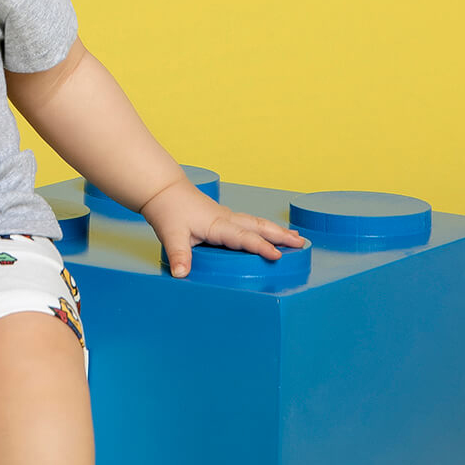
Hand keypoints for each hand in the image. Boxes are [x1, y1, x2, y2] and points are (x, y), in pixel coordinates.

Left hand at [139, 180, 306, 278]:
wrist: (163, 189)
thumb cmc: (168, 210)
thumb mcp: (171, 235)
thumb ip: (179, 255)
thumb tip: (181, 274)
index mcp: (216, 224)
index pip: (243, 238)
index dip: (260, 247)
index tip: (277, 256)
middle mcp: (225, 219)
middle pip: (257, 227)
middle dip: (280, 236)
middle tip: (302, 244)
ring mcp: (226, 216)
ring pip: (256, 223)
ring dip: (276, 230)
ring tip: (296, 238)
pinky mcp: (224, 216)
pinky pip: (249, 222)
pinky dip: (264, 227)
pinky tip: (271, 231)